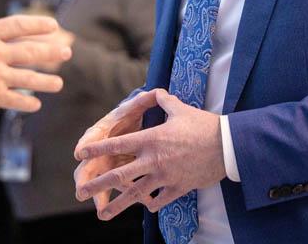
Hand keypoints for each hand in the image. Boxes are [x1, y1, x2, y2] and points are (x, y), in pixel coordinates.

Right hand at [0, 0, 71, 114]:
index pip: (18, 26)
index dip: (37, 24)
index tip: (53, 25)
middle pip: (30, 52)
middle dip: (51, 52)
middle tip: (67, 52)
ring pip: (28, 78)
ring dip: (46, 82)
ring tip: (59, 84)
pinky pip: (16, 100)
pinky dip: (27, 103)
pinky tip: (36, 104)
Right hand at [73, 89, 159, 213]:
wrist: (134, 126)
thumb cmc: (132, 117)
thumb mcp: (136, 107)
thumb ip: (142, 101)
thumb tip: (152, 92)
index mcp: (102, 132)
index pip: (91, 138)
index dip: (85, 146)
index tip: (79, 152)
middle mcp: (100, 151)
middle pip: (88, 167)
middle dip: (84, 180)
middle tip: (80, 192)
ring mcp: (107, 165)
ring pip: (101, 182)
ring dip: (101, 196)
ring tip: (102, 210)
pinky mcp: (116, 175)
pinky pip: (120, 188)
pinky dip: (124, 197)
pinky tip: (135, 203)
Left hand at [74, 89, 225, 219]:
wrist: (227, 146)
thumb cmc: (202, 125)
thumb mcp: (179, 109)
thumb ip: (163, 102)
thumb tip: (156, 93)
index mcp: (151, 139)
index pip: (117, 145)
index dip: (97, 150)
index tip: (81, 155)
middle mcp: (153, 160)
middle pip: (120, 175)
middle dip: (97, 184)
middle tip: (80, 191)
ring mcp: (165, 177)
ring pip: (136, 194)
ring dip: (118, 204)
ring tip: (102, 214)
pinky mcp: (179, 188)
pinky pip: (160, 200)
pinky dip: (150, 204)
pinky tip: (144, 207)